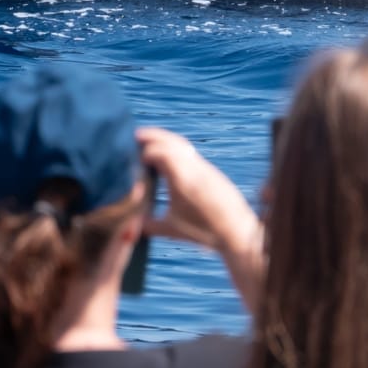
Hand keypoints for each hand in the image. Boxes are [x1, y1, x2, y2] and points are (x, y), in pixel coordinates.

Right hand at [136, 126, 262, 257]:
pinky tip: (169, 156)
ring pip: (181, 144)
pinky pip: (189, 152)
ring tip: (149, 142)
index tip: (130, 156)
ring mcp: (205, 167)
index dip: (142, 151)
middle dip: (151, 136)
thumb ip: (148, 225)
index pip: (158, 152)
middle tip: (134, 135)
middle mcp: (194, 168)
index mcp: (182, 179)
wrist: (239, 233)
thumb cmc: (206, 232)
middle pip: (170, 141)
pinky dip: (175, 148)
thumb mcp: (173, 229)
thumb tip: (128, 226)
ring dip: (164, 139)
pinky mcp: (212, 171)